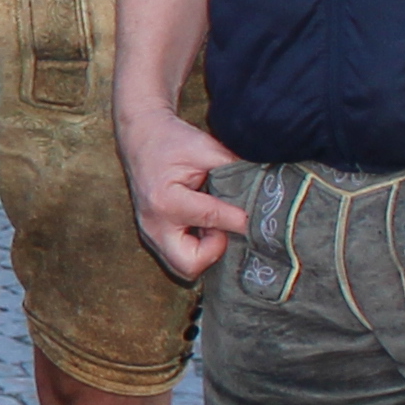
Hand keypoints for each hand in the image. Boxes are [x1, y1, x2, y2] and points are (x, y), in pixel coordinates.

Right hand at [118, 96, 248, 279]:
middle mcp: (154, 224)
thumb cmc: (171, 141)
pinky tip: (204, 226)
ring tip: (214, 225)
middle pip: (190, 265)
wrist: (140, 137)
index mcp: (166, 200)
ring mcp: (149, 234)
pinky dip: (195, 248)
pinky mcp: (152, 237)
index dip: (240, 219)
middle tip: (223, 227)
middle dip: (214, 250)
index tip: (255, 215)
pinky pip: (177, 257)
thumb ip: (234, 168)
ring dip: (204, 251)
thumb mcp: (205, 147)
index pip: (212, 220)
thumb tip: (265, 188)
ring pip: (183, 267)